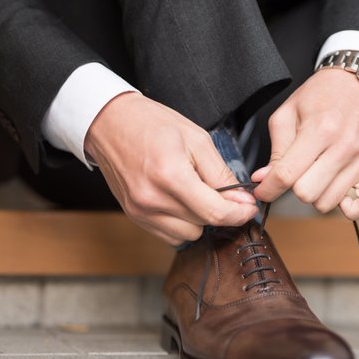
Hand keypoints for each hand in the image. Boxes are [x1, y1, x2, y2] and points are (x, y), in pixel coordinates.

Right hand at [84, 92, 257, 244]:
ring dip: (199, 218)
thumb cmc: (152, 124)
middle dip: (218, 209)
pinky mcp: (134, 217)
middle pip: (204, 224)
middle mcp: (152, 199)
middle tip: (216, 188)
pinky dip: (181, 223)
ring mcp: (140, 211)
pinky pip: (170, 235)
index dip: (239, 214)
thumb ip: (220, 173)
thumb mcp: (196, 139)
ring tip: (192, 191)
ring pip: (188, 234)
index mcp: (170, 175)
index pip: (215, 212)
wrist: (109, 123)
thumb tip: (241, 200)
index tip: (248, 208)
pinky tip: (178, 200)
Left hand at [252, 69, 358, 219]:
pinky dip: (348, 207)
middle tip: (295, 173)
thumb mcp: (287, 114)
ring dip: (316, 194)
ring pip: (327, 203)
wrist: (355, 84)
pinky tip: (336, 190)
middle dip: (293, 188)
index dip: (268, 188)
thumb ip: (276, 150)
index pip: (287, 175)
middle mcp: (344, 148)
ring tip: (315, 175)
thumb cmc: (319, 97)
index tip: (262, 190)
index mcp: (319, 130)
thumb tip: (264, 180)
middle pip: (306, 194)